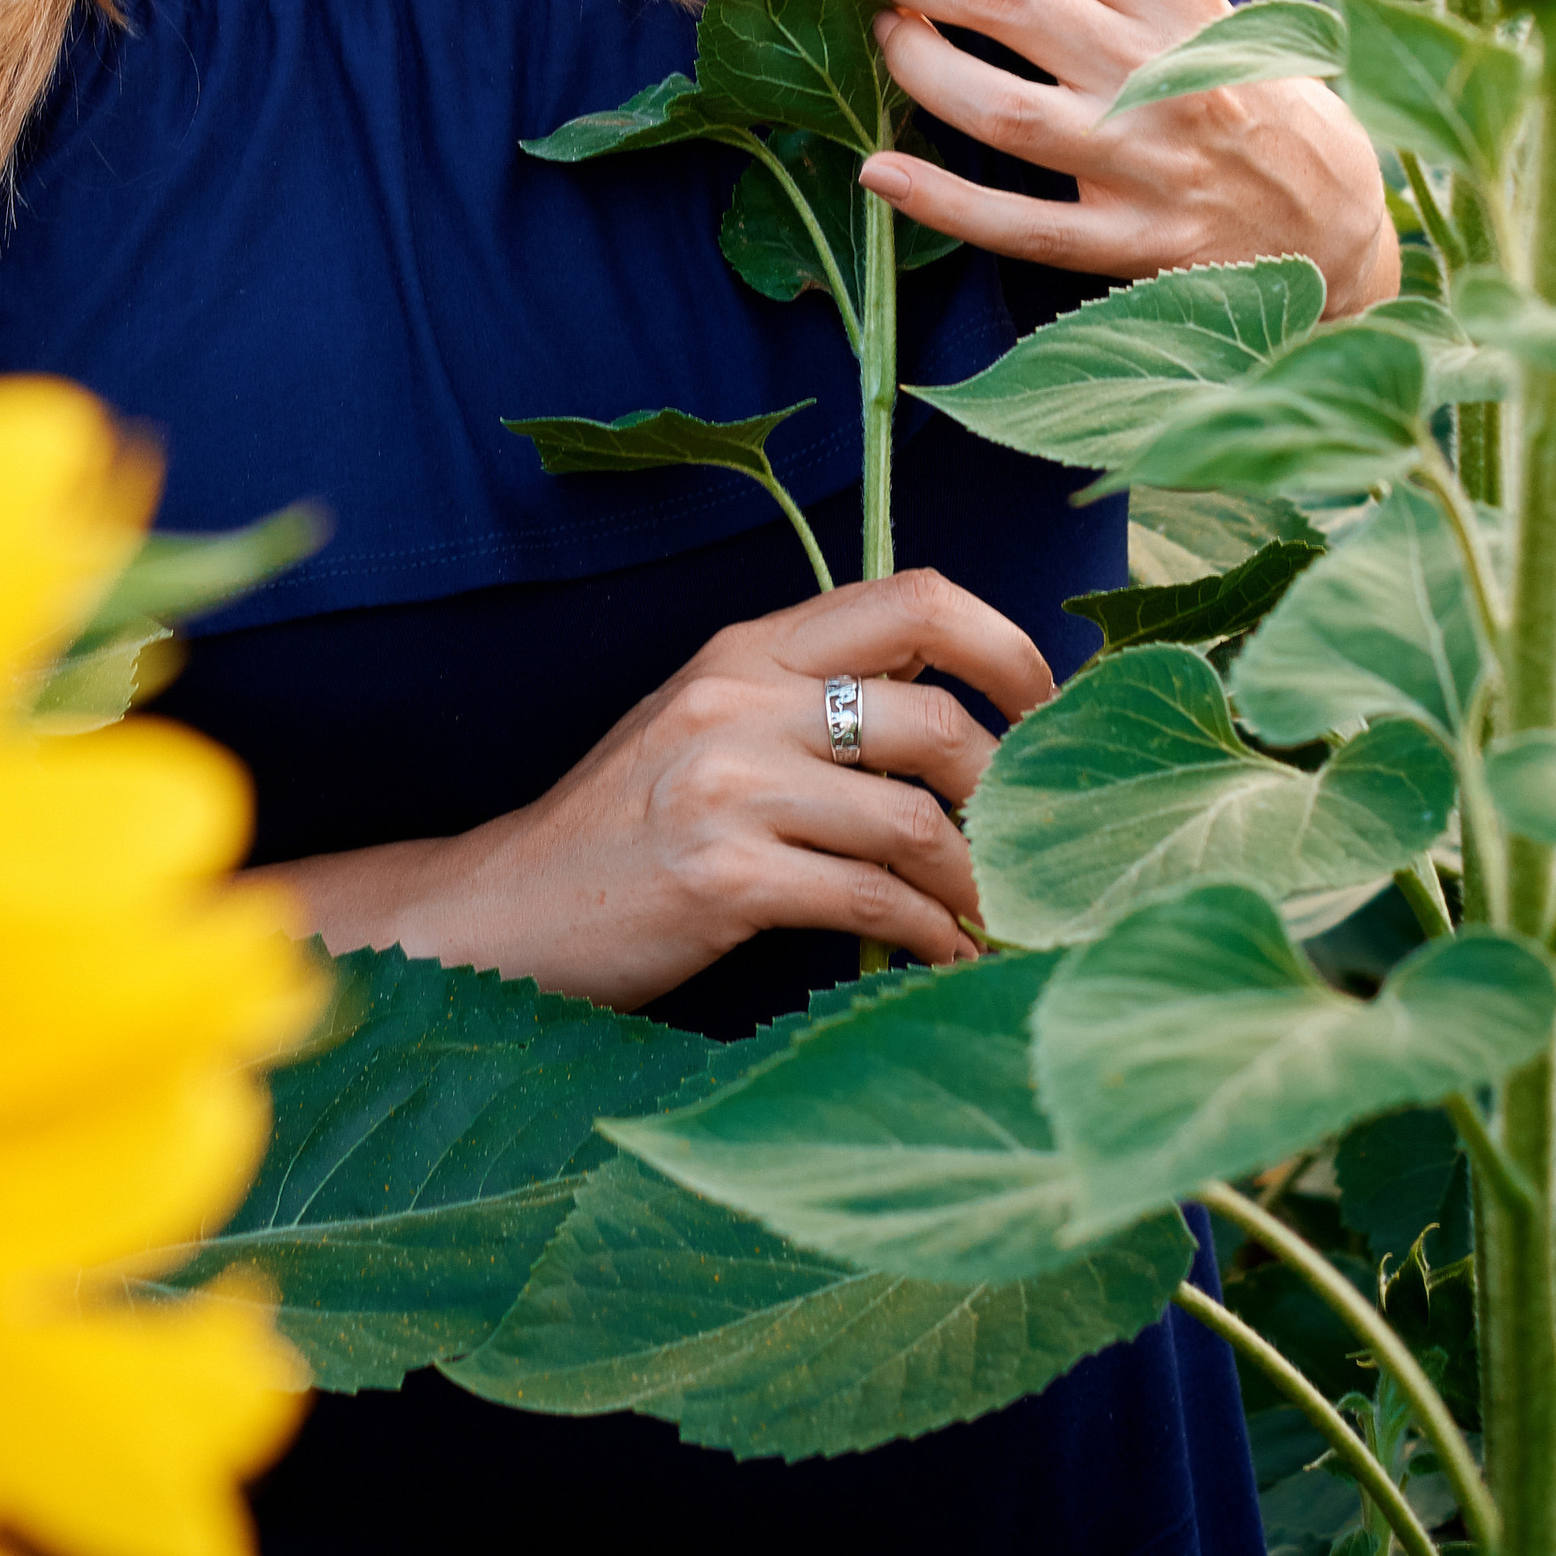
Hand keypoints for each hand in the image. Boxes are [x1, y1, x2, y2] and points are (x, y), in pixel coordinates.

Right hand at [274, 567, 1053, 1005]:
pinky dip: (932, 938)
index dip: (1010, 648)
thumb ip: (814, 700)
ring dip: (979, 883)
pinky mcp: (721, 878)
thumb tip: (966, 716)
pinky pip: (874, 904)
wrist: (505, 908)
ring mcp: (726, 786)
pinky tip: (944, 958)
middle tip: (1033, 848)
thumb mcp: (712, 723)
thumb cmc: (628, 825)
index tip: (1050, 711)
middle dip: (1010, 797)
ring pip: (917, 820)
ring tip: (996, 918)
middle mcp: (740, 697)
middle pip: (938, 720)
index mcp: (749, 646)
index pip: (917, 597)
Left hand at [790, 0, 1397, 317]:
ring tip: (866, 34)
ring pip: (1001, 108)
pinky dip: (941, 199)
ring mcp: (1146, 162)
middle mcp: (1160, 66)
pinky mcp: (1136, 248)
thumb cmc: (1227, 83)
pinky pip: (1022, 225)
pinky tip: (876, 172)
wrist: (1331, 214)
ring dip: (912, 64)